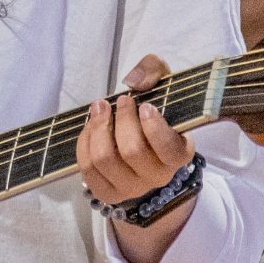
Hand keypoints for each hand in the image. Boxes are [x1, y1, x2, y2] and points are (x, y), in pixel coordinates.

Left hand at [79, 54, 189, 205]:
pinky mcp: (107, 192)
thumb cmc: (152, 110)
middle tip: (121, 100)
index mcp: (178, 154)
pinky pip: (88, 169)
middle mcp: (157, 176)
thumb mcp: (161, 83)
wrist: (139, 138)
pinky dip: (85, 143)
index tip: (145, 106)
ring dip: (98, 128)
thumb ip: (153, 70)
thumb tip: (133, 82)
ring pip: (105, 161)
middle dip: (121, 120)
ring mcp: (131, 188)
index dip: (154, 128)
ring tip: (100, 108)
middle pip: (132, 151)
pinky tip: (91, 126)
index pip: (169, 149)